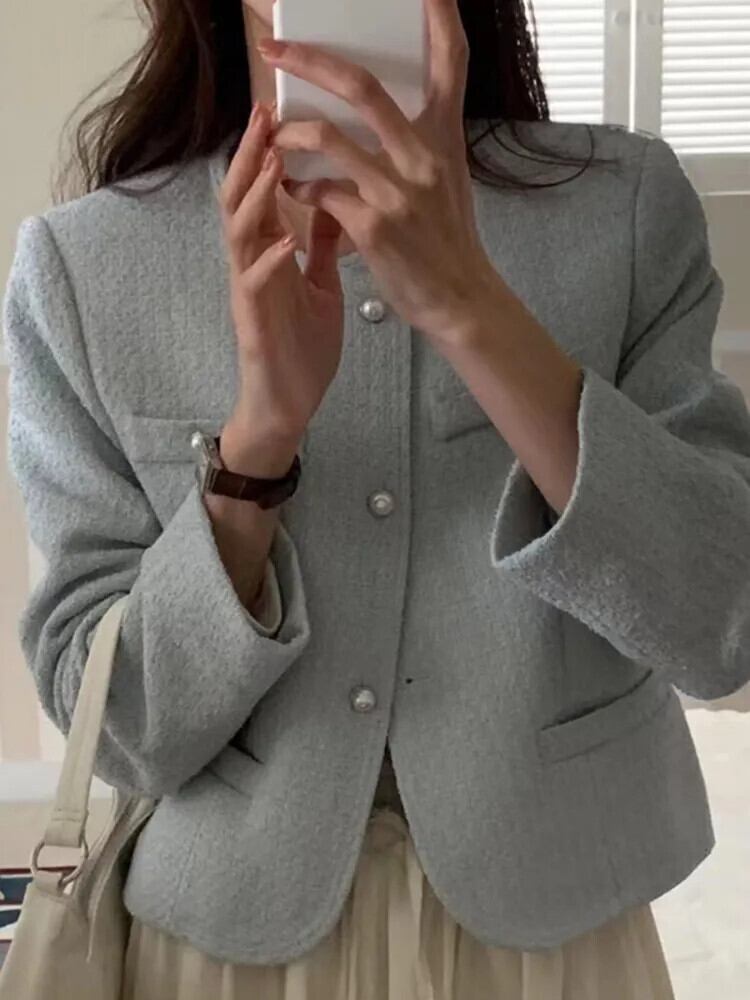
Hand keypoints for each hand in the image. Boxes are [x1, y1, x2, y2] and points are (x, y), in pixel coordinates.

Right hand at [219, 101, 345, 442]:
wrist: (290, 402)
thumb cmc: (303, 346)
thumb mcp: (321, 287)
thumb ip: (321, 248)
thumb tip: (333, 204)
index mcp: (269, 253)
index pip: (262, 192)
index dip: (266, 153)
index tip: (279, 113)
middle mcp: (252, 264)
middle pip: (241, 198)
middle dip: (251, 157)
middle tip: (264, 115)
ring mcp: (249, 291)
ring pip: (237, 232)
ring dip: (254, 196)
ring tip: (273, 162)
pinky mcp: (253, 321)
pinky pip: (253, 284)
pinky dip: (267, 260)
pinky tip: (283, 239)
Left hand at [259, 0, 505, 348]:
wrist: (460, 299)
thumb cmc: (448, 240)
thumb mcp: (448, 179)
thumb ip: (418, 143)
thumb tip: (374, 117)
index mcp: (445, 136)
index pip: (451, 60)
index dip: (441, 14)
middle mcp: (424, 155)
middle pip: (362, 85)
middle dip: (309, 60)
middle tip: (273, 48)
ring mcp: (398, 190)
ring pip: (327, 137)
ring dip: (290, 134)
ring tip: (277, 138)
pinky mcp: (374, 225)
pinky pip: (320, 191)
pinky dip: (298, 188)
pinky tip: (294, 193)